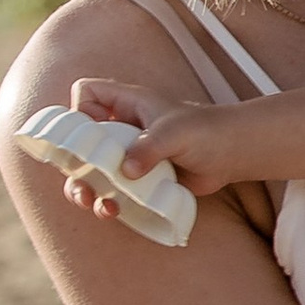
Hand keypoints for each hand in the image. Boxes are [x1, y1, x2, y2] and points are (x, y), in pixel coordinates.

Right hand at [57, 77, 245, 215]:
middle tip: (80, 181)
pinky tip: (113, 210)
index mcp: (127, 104)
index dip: (81, 109)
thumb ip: (150, 148)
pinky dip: (106, 201)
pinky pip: (111, 190)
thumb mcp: (175, 134)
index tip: (92, 133)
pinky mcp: (137, 180)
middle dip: (71, 161)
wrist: (232, 154)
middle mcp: (122, 128)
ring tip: (92, 201)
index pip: (87, 93)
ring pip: (89, 169)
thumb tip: (125, 172)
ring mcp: (127, 155)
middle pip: (79, 138)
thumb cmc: (206, 132)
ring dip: (83, 187)